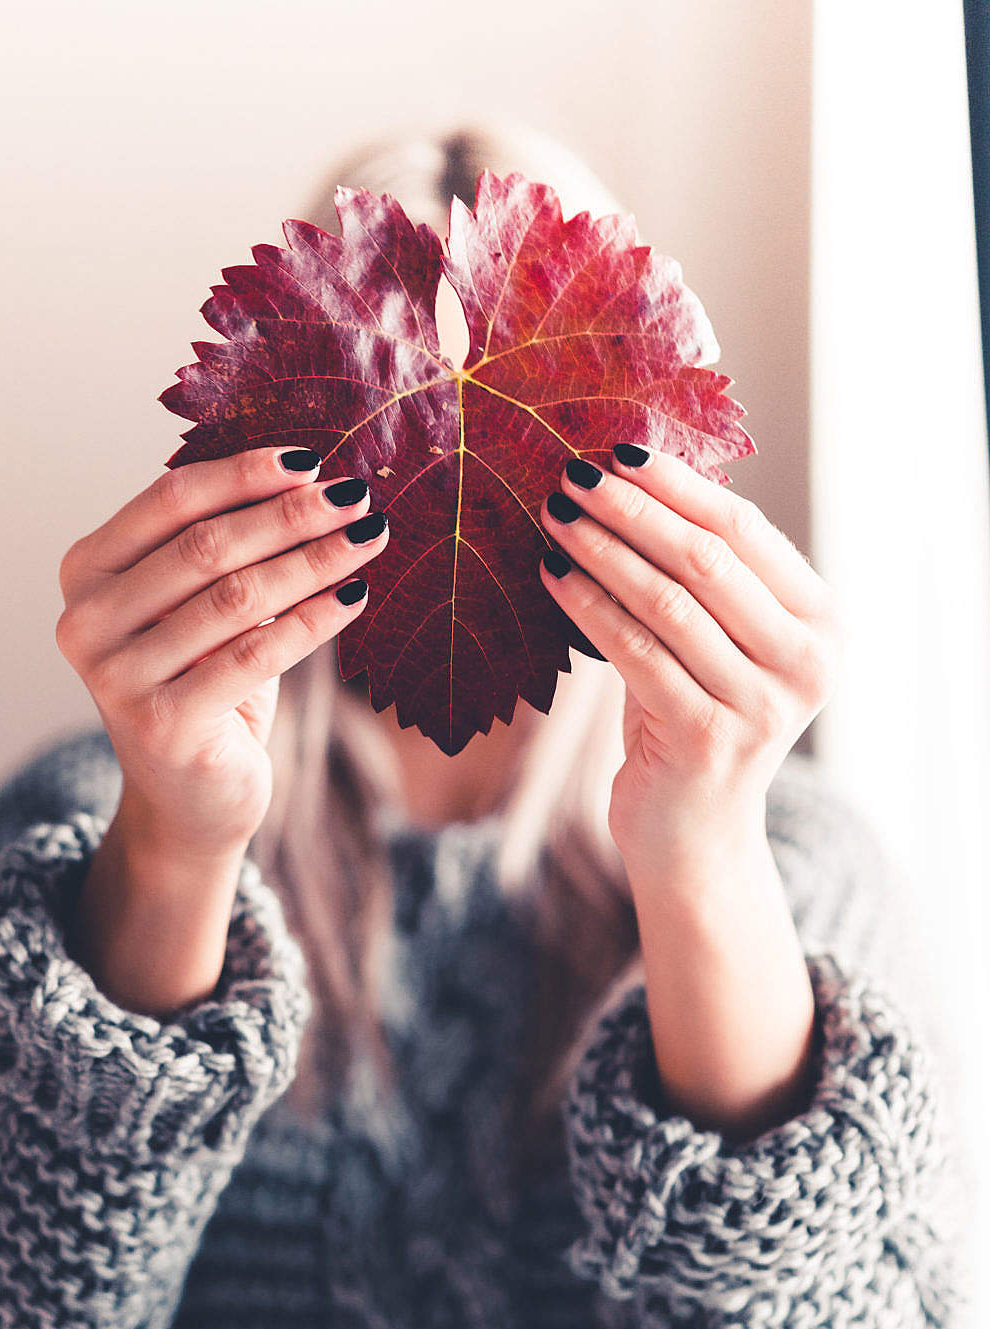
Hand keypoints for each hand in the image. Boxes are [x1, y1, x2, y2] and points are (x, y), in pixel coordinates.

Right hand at [56, 447, 386, 861]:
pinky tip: (357, 595)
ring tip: (371, 536)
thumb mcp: (201, 609)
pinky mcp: (163, 724)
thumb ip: (224, 548)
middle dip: (292, 516)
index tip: (313, 460)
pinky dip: (313, 620)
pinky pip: (255, 655)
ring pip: (237, 598)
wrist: (190, 801)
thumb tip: (312, 477)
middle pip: (207, 546)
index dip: (244, 474)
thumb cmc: (204, 687)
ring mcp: (117, 677)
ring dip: (314, 561)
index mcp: (86, 572)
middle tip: (358, 496)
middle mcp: (84, 621)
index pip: (171, 501)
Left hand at [537, 445, 843, 887]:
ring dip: (603, 550)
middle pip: (707, 559)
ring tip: (553, 516)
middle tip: (573, 473)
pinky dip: (588, 607)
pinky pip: (635, 653)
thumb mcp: (718, 642)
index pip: (745, 530)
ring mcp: (762, 705)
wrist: (696, 833)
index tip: (620, 450)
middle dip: (634, 509)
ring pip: (667, 602)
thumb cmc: (697, 719)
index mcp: (822, 624)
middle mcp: (806, 662)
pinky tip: (551, 576)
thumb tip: (631, 474)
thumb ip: (702, 576)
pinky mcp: (708, 739)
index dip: (680, 485)